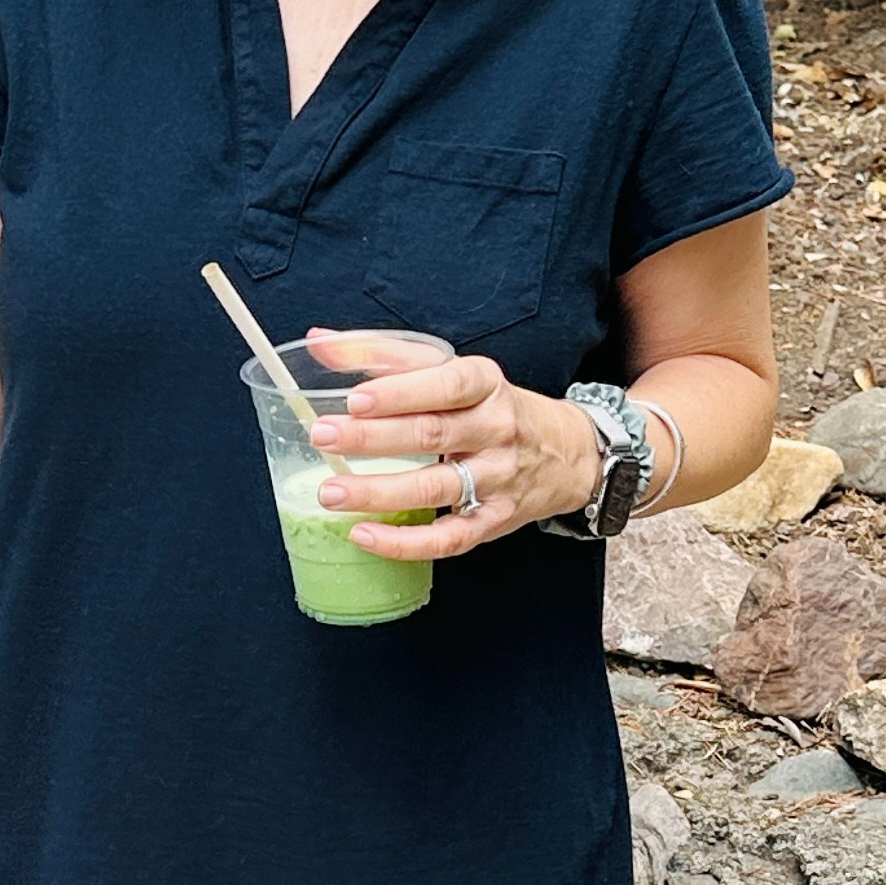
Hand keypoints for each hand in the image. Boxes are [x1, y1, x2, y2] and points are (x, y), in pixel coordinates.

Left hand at [302, 328, 600, 556]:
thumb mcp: (452, 370)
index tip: (354, 398)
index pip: (445, 384)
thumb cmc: (490, 408)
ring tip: (331, 492)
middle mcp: (495, 429)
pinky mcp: (493, 521)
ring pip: (435, 488)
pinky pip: (448, 538)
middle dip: (372, 437)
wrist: (565, 453)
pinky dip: (404, 542)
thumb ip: (386, 355)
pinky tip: (364, 535)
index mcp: (485, 384)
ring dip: (378, 492)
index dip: (399, 392)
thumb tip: (319, 341)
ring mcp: (496, 479)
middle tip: (323, 436)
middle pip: (431, 434)